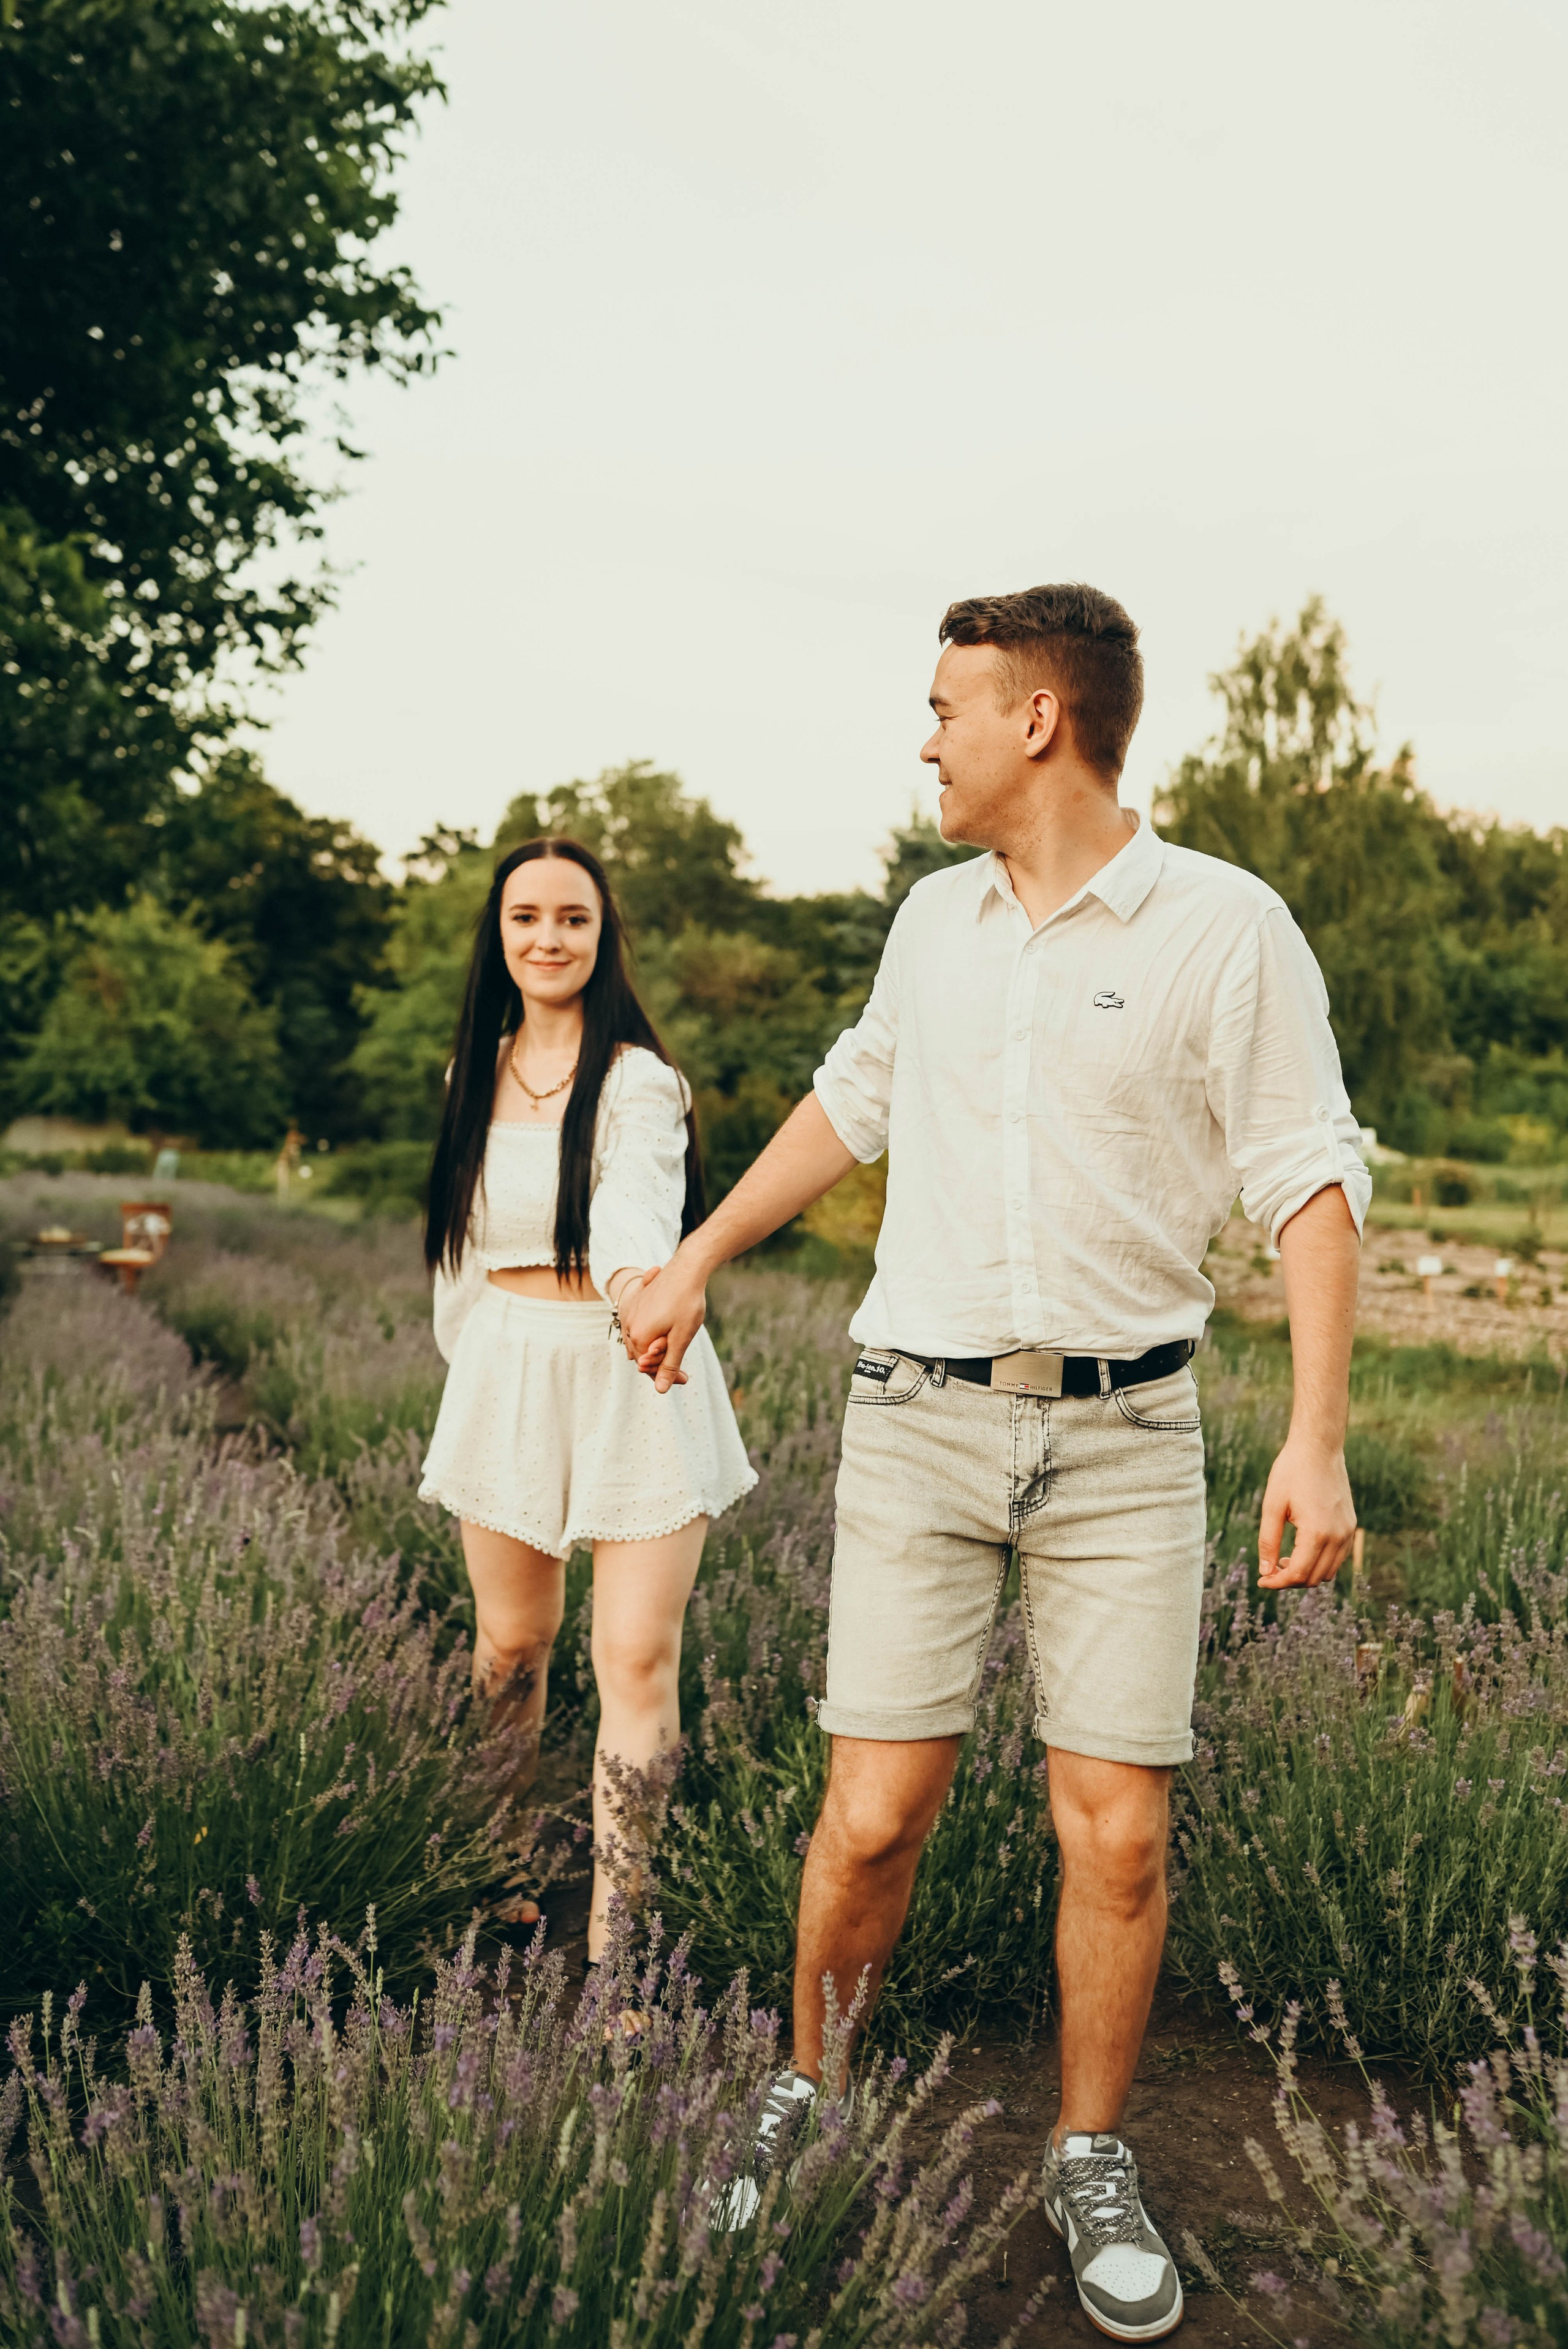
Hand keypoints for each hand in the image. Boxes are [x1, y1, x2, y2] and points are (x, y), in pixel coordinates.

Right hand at [623, 1248, 709, 1393]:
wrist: (686, 1269)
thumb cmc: (686, 1304)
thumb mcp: (681, 1338)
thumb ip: (669, 1364)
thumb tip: (661, 1390)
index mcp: (640, 1337)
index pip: (648, 1367)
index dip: (666, 1376)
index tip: (685, 1378)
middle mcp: (630, 1326)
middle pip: (643, 1355)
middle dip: (661, 1364)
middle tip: (683, 1373)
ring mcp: (631, 1313)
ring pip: (641, 1341)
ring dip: (656, 1349)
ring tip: (673, 1351)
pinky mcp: (636, 1303)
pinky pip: (639, 1327)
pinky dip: (651, 1334)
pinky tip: (660, 1336)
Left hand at [1257, 1435, 1355, 1588]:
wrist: (1318, 1448)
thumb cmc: (1291, 1472)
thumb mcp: (1272, 1506)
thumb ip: (1268, 1542)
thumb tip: (1266, 1572)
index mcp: (1316, 1532)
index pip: (1297, 1574)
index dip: (1277, 1583)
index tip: (1262, 1581)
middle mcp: (1337, 1536)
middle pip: (1313, 1578)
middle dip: (1290, 1580)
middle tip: (1270, 1571)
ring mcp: (1348, 1532)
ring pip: (1328, 1572)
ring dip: (1306, 1574)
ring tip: (1284, 1560)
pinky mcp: (1351, 1526)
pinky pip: (1338, 1558)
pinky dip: (1320, 1563)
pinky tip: (1302, 1551)